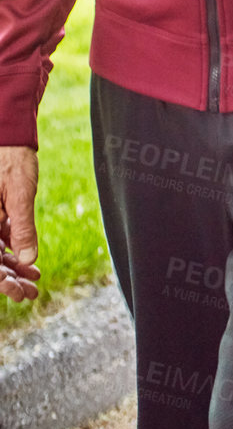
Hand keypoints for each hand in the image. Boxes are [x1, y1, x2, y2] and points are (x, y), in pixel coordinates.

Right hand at [0, 146, 39, 303]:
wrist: (8, 135)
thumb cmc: (12, 160)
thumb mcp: (20, 194)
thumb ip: (23, 227)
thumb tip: (27, 258)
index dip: (2, 282)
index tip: (19, 293)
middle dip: (9, 280)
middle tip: (31, 293)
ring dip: (13, 268)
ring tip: (34, 281)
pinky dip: (14, 251)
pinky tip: (30, 262)